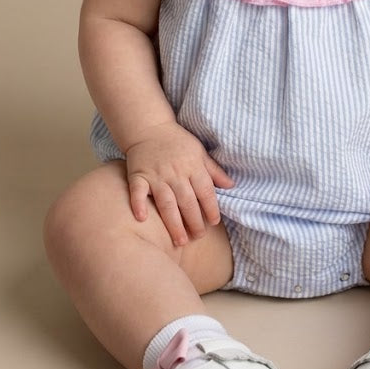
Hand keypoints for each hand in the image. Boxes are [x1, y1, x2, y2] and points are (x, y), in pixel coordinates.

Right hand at [124, 121, 234, 245]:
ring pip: (166, 202)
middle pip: (187, 201)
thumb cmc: (177, 141)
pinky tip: (142, 219)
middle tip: (197, 237)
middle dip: (194, 222)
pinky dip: (138, 204)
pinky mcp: (138, 175)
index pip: (205, 191)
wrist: (149, 127)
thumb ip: (214, 171)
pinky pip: (138, 191)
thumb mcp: (200, 152)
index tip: (214, 223)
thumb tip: (231, 185)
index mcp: (193, 166)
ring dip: (173, 223)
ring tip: (180, 241)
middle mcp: (176, 173)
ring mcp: (156, 175)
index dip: (211, 208)